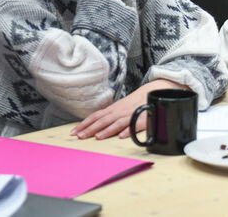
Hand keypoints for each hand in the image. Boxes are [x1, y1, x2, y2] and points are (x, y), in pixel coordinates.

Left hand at [70, 79, 185, 139]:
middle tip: (81, 137)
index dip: (84, 124)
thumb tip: (92, 124)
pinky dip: (128, 130)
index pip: (96, 116)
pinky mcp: (142, 118)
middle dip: (91, 129)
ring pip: (117, 123)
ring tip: (98, 137)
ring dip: (108, 130)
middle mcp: (120, 111)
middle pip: (103, 120)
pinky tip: (122, 136)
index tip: (74, 132)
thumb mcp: (119, 107)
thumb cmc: (134, 103)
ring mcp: (131, 115)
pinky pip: (135, 125)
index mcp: (113, 109)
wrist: (153, 91)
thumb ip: (108, 115)